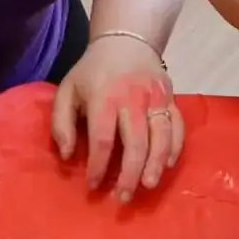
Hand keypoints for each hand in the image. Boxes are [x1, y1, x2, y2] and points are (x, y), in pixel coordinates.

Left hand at [52, 32, 181, 202]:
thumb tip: (68, 155)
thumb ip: (61, 123)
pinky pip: (178, 127)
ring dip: (155, 165)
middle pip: (135, 143)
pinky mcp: (171, 98)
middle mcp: (133, 99)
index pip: (102, 139)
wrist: (127, 40)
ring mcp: (156, 98)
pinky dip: (175, 148)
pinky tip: (166, 166)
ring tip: (148, 186)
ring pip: (161, 137)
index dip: (98, 166)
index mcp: (104, 98)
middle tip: (123, 198)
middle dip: (129, 174)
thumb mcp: (66, 90)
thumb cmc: (92, 71)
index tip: (93, 186)